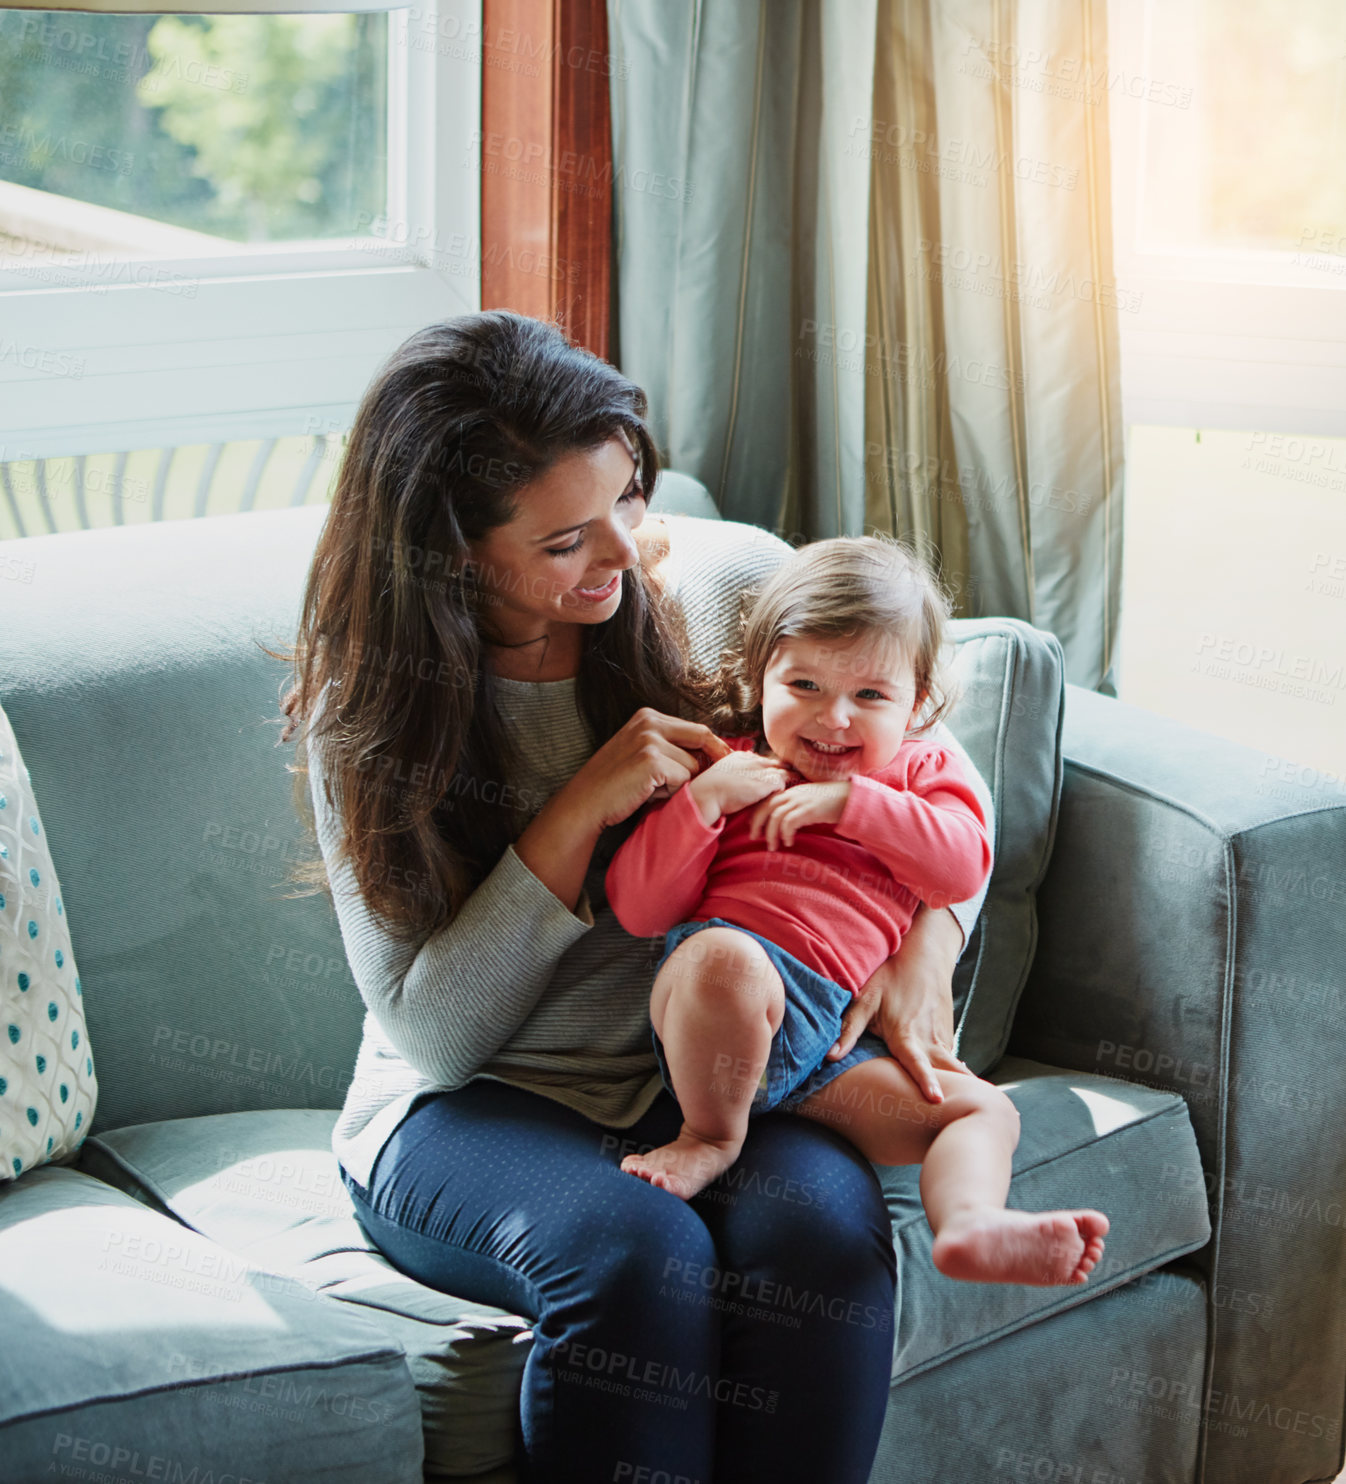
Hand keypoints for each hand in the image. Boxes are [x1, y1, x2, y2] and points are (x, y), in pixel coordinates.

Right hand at [558, 708, 731, 831]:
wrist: (586, 802)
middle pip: (702, 739)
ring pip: (693, 765)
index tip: (727, 761)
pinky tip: (648, 793)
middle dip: (710, 761)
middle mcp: (650, 722)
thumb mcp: (641, 752)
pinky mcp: (652, 761)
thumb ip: (670, 746)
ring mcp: (650, 740)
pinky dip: (671, 792)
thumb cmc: (616, 784)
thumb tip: (713, 754)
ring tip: (652, 788)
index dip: (715, 747)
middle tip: (701, 781)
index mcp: (648, 716)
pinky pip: (683, 779)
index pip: (697, 728)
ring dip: (680, 783)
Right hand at [689, 750, 790, 824]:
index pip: (763, 760)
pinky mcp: (766, 781)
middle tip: (795, 779)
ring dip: (789, 780)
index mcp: (742, 757)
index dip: (771, 769)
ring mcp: (761, 769)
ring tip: (796, 788)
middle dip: (785, 771)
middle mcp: (753, 760)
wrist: (707, 794)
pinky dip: (783, 790)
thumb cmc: (710, 790)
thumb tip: (740, 780)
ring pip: (784, 771)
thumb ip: (734, 773)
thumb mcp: (722, 775)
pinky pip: (783, 783)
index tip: (776, 776)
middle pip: (777, 763)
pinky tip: (784, 796)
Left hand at [747, 781, 849, 849]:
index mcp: (789, 791)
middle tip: (754, 838)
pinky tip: (788, 842)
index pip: (765, 800)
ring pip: (775, 817)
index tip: (753, 827)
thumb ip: (793, 807)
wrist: (848, 798)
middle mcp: (792, 794)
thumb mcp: (806, 801)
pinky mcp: (808, 810)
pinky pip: (789, 823)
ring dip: (771, 833)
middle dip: (757, 824)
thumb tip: (779, 823)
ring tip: (773, 846)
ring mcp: (800, 801)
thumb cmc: (828, 802)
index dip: (756, 814)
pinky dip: (785, 834)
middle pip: (765, 807)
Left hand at [826, 905, 971, 1101]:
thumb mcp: (865, 999)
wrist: (925, 956)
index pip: (917, 1062)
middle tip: (971, 1115)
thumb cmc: (891, 976)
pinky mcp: (948, 1035)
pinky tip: (960, 1090)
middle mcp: (930, 1040)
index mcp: (907, 1034)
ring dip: (963, 1087)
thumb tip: (829, 1057)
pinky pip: (953, 1060)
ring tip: (973, 1111)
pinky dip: (957, 1075)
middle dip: (960, 1093)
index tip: (937, 1099)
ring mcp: (943, 1037)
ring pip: (954, 1068)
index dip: (926, 1080)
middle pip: (948, 1071)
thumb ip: (849, 1029)